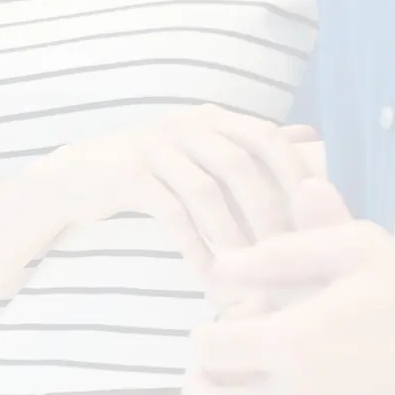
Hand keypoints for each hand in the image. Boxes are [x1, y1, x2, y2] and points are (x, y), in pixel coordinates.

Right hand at [24, 106, 322, 272]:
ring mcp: (155, 146)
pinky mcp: (129, 173)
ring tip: (250, 275)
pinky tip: (208, 276)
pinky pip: (171, 212)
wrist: (76, 176)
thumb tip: (311, 136)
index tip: (318, 220)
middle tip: (288, 259)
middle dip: (268, 214)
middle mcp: (186, 124)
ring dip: (232, 236)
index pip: (267, 137)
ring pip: (207, 191)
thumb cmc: (151, 169)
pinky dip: (194, 246)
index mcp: (212, 118)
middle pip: (240, 165)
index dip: (295, 175)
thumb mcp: (200, 149)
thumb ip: (249, 145)